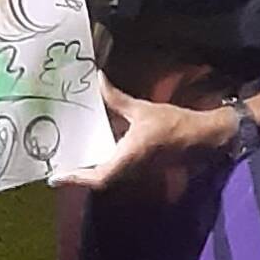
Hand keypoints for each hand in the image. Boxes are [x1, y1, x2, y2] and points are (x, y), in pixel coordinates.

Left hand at [59, 78, 235, 190]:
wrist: (201, 137)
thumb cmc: (173, 124)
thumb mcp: (142, 109)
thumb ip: (117, 99)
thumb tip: (99, 80)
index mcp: (128, 157)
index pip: (98, 177)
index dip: (77, 179)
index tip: (58, 177)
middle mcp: (130, 168)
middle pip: (98, 180)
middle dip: (78, 176)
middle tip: (57, 167)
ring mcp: (135, 169)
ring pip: (106, 175)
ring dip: (88, 170)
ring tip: (69, 158)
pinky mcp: (140, 166)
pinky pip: (115, 168)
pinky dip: (101, 163)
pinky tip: (92, 149)